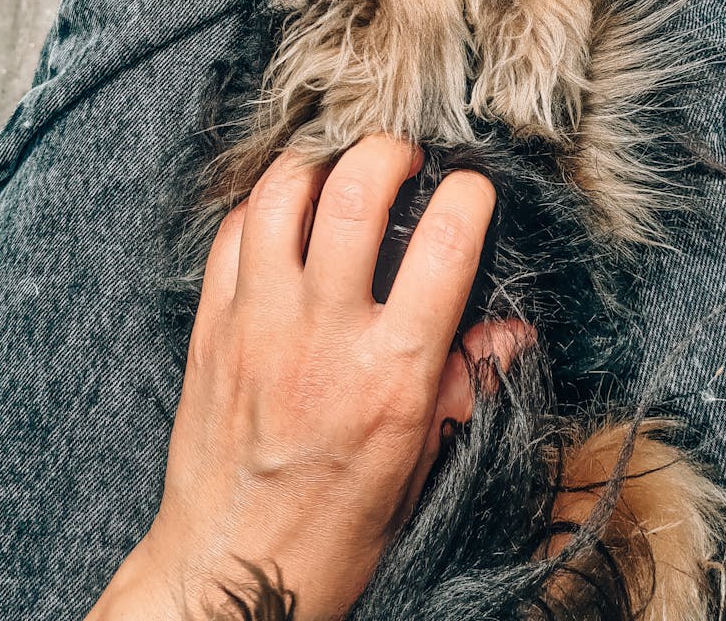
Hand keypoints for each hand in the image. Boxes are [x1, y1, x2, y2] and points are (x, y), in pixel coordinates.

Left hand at [89, 135, 524, 620]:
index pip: (445, 244)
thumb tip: (514, 331)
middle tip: (403, 158)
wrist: (230, 574)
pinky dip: (262, 204)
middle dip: (389, 151)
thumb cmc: (334, 530)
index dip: (469, 193)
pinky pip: (232, 231)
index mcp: (392, 374)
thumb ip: (465, 384)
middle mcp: (324, 336)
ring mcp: (259, 323)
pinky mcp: (211, 325)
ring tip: (340, 167)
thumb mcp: (421, 464)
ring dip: (319, 162)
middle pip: (357, 192)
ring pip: (282, 193)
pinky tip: (286, 212)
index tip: (472, 188)